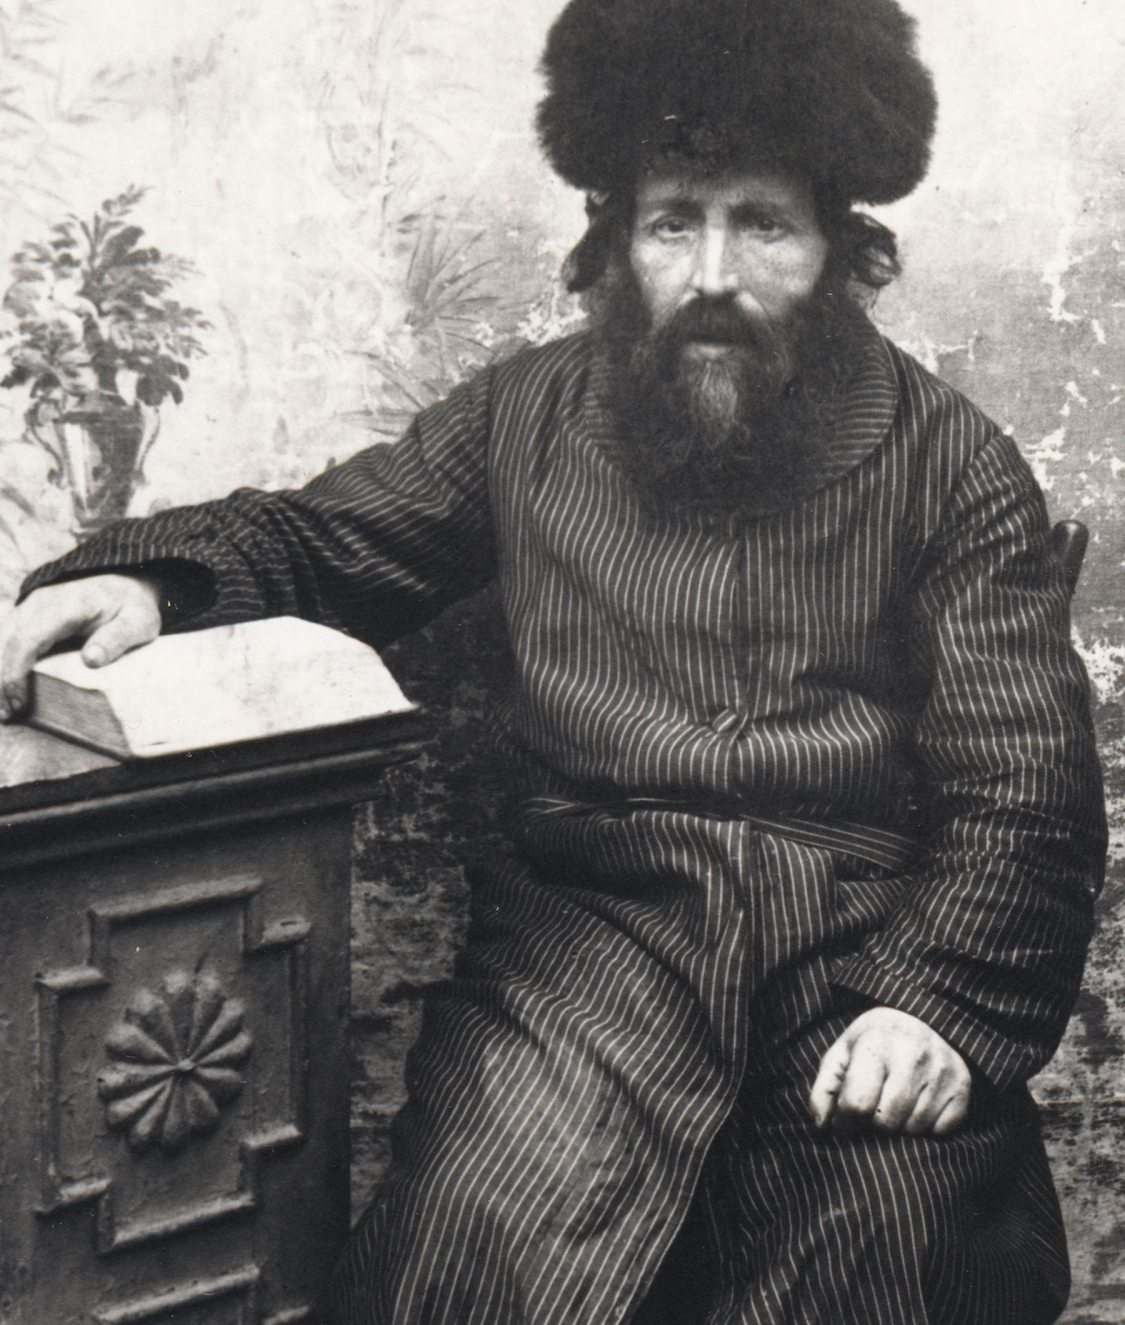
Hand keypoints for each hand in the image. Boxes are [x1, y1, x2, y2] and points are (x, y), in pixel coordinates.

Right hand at [0, 574, 162, 718]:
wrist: (124, 580)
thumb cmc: (131, 604)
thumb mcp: (138, 622)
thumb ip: (117, 639)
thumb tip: (91, 660)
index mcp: (66, 605)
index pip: (28, 639)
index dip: (17, 673)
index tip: (18, 703)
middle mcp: (39, 603)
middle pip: (8, 643)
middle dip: (3, 681)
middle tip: (8, 715)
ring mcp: (29, 607)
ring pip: (2, 640)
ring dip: (1, 674)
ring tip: (5, 709)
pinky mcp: (27, 615)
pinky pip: (8, 639)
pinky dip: (5, 663)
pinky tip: (7, 690)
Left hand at [808, 1006, 970, 1135]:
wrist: (918, 1017)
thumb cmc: (872, 1043)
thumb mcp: (841, 1055)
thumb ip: (824, 1089)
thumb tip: (822, 1125)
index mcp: (876, 1043)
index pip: (857, 1104)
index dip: (846, 1120)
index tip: (845, 1118)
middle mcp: (912, 1054)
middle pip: (887, 1122)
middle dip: (875, 1122)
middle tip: (874, 1106)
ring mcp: (941, 1069)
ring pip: (914, 1128)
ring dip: (900, 1125)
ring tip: (896, 1101)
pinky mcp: (962, 1084)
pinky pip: (942, 1130)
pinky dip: (928, 1126)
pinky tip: (919, 1103)